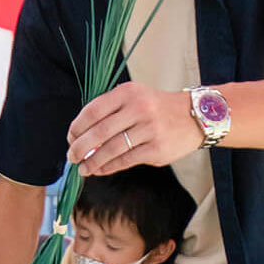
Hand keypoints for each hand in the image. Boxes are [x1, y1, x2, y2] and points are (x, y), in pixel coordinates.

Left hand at [66, 82, 200, 176]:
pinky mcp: (156, 149)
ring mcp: (149, 130)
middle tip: (71, 157)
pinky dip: (108, 167)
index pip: (93, 111)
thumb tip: (81, 137)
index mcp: (128, 93)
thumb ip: (109, 111)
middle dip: (80, 147)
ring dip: (92, 161)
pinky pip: (125, 160)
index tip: (70, 138)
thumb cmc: (155, 108)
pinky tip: (99, 170)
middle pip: (99, 132)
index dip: (77, 127)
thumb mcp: (134, 97)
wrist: (193, 117)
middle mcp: (139, 109)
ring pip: (111, 150)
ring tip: (83, 168)